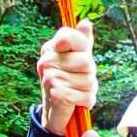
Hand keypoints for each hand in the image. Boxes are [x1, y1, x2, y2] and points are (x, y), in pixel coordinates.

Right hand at [37, 20, 96, 134]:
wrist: (54, 113)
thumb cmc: (68, 82)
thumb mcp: (76, 59)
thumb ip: (82, 42)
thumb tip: (86, 23)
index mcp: (51, 48)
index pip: (71, 36)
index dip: (83, 48)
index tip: (79, 58)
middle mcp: (47, 61)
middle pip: (86, 61)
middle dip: (89, 74)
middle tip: (79, 81)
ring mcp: (50, 78)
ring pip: (88, 80)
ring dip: (89, 89)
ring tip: (78, 92)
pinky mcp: (58, 95)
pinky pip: (86, 95)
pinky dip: (87, 101)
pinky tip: (77, 103)